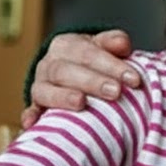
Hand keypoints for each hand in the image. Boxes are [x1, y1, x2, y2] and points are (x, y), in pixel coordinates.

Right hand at [25, 30, 140, 126]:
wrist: (71, 69)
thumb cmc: (93, 59)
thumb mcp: (103, 45)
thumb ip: (114, 42)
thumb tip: (122, 44)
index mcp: (66, 45)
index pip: (88, 53)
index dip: (111, 65)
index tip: (134, 79)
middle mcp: (49, 64)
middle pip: (66, 71)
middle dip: (92, 82)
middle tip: (115, 92)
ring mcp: (40, 86)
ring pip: (46, 90)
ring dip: (63, 97)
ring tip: (81, 103)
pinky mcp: (36, 106)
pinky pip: (31, 111)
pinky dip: (31, 116)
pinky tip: (33, 123)